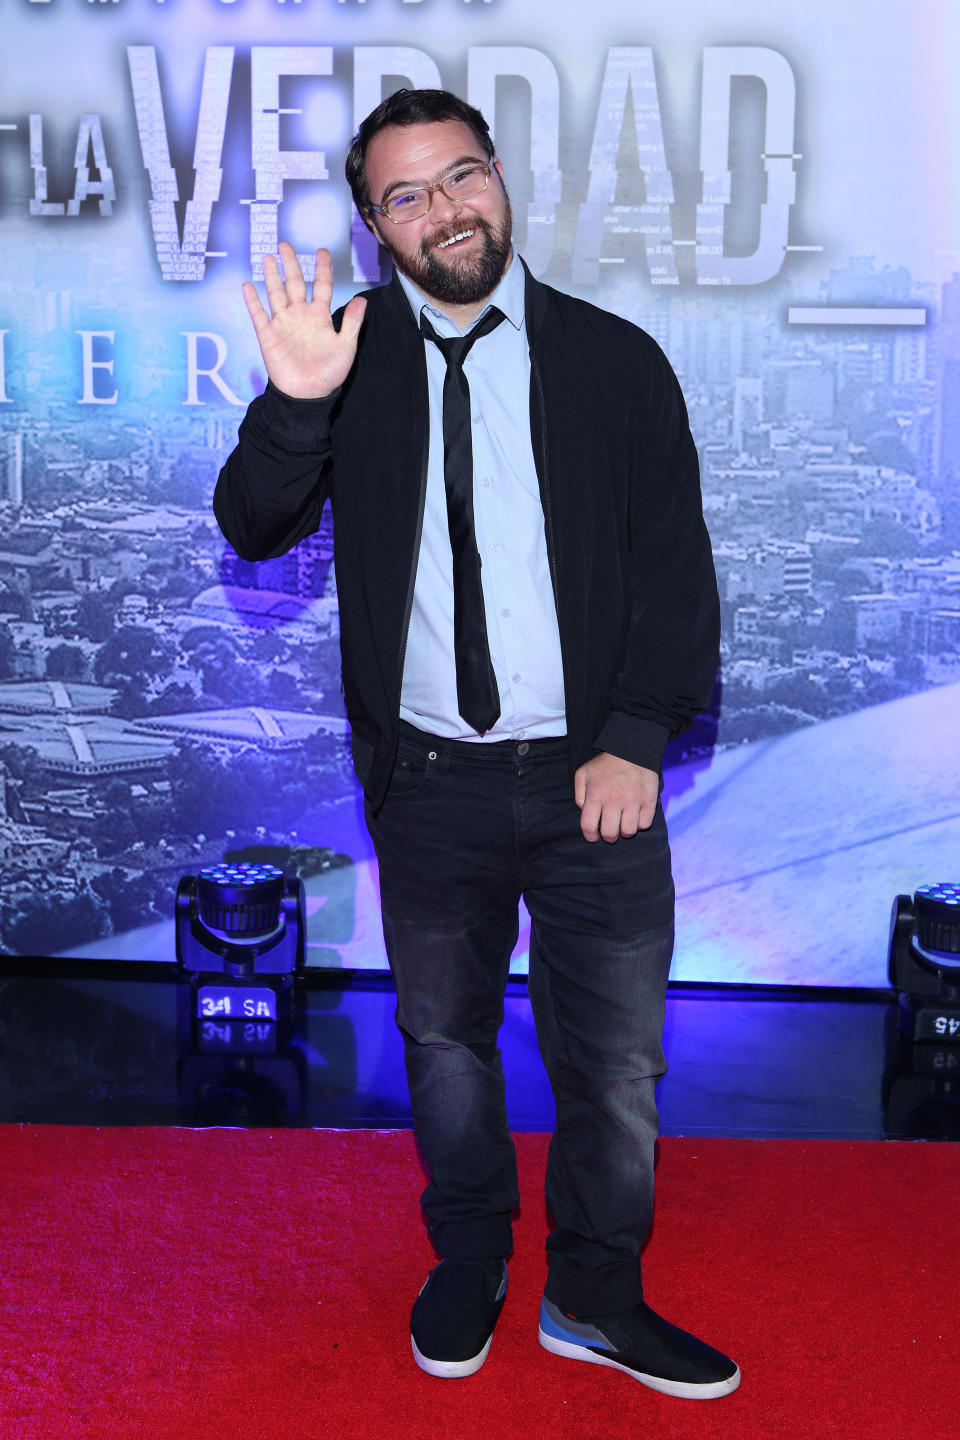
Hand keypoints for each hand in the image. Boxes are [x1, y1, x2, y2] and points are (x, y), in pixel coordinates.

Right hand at [242, 242, 366, 399]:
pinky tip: (247, 285)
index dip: (322, 268)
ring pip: (276, 293)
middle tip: (285, 245)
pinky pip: (258, 315)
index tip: (322, 251)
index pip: (322, 286)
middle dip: (290, 264)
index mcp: (320, 316)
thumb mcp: (346, 346)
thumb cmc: (329, 373)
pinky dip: (252, 301)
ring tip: (268, 258)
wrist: (307, 395)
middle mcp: (300, 316)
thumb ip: (352, 322)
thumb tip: (362, 299)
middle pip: (295, 283)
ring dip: (271, 276)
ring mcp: (283, 324)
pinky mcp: (268, 335)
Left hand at [574, 752, 659, 842]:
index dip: (590, 836)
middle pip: (610, 833)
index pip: (589, 826)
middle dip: (608, 837)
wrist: (632, 750)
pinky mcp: (648, 800)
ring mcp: (633, 801)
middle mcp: (614, 800)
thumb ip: (579, 794)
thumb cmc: (605, 765)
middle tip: (610, 832)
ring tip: (623, 824)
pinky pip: (645, 824)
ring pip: (628, 832)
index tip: (593, 836)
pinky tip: (636, 816)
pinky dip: (640, 824)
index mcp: (596, 795)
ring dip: (625, 832)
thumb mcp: (583, 774)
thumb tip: (584, 810)